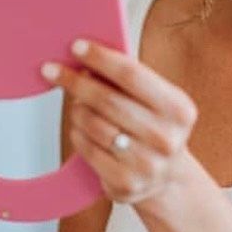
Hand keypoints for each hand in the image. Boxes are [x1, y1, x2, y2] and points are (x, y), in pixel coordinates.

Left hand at [42, 38, 197, 204]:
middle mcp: (166, 138)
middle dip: (76, 82)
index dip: (101, 58)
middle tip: (53, 71)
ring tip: (78, 105)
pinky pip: (87, 149)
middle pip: (108, 100)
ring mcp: (147, 164)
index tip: (76, 47)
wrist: (167, 177)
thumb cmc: (153, 128)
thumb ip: (128, 80)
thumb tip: (87, 58)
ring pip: (93, 125)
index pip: (132, 75)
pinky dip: (78, 134)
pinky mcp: (125, 184)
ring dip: (77, 110)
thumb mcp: (155, 101)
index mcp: (179, 109)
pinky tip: (81, 129)